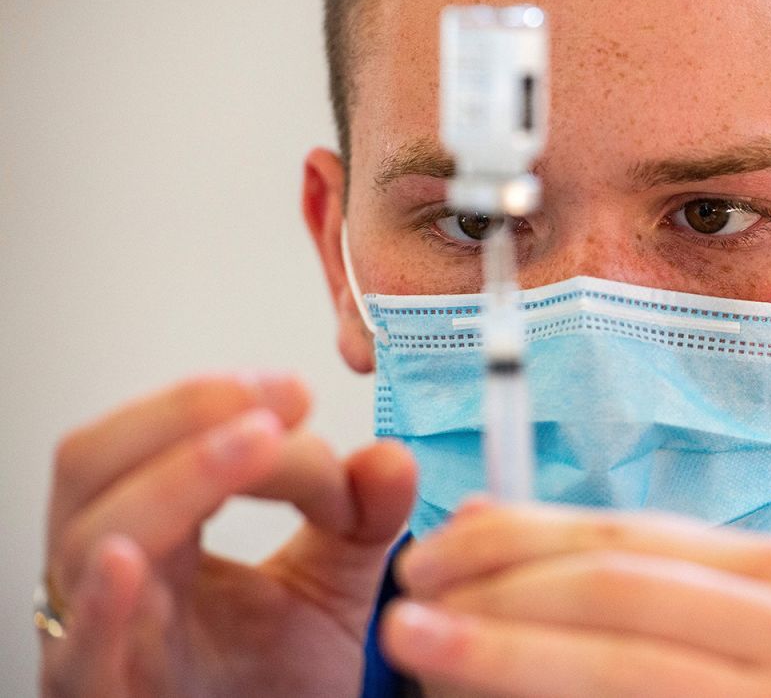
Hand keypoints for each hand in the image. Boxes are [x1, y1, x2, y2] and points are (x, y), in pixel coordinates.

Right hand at [40, 374, 416, 697]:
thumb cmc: (277, 686)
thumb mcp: (331, 586)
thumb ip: (364, 518)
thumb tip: (392, 457)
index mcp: (158, 534)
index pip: (155, 441)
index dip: (222, 405)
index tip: (302, 398)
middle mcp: (115, 575)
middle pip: (96, 464)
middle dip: (185, 411)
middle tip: (278, 398)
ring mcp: (100, 638)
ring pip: (91, 537)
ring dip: (177, 477)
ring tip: (257, 442)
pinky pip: (82, 652)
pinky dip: (100, 604)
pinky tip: (131, 562)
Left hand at [383, 500, 770, 697]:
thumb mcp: (663, 624)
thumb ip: (581, 570)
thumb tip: (474, 513)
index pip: (622, 537)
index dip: (511, 539)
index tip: (426, 556)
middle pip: (615, 588)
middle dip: (496, 592)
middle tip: (409, 607)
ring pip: (616, 661)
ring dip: (500, 652)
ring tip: (419, 645)